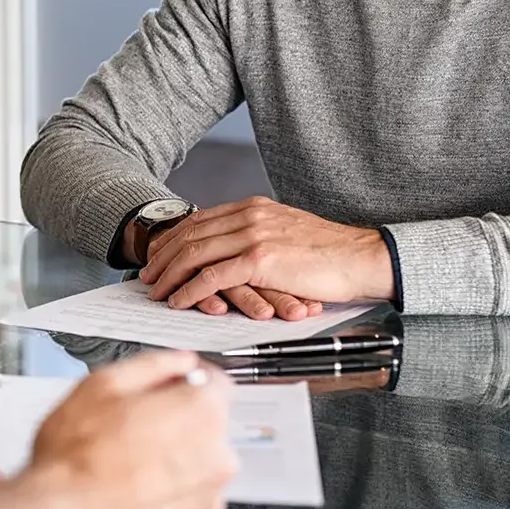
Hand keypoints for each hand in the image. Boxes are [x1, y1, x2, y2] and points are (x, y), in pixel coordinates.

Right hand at [22, 351, 237, 508]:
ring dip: (172, 463)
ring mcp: (207, 500)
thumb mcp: (102, 385)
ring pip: (196, 468)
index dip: (187, 381)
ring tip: (125, 466)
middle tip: (132, 429)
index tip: (169, 386)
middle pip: (206, 428)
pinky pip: (185, 504)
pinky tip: (130, 494)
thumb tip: (177, 362)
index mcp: (201, 413)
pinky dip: (166, 498)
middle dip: (177, 423)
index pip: (217, 383)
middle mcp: (216, 458)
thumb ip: (152, 365)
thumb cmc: (76, 458)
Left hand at [141, 197, 393, 315]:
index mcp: (253, 207)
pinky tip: (180, 301)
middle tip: (146, 276)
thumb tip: (233, 252)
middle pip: (189, 234)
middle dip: (162, 257)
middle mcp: (249, 216)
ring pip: (194, 253)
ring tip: (156, 291)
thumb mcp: (286, 234)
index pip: (199, 220)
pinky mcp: (260, 260)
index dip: (172, 238)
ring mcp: (253, 236)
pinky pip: (212, 276)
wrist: (363, 257)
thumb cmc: (330, 254)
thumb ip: (258, 236)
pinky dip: (190, 290)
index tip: (157, 254)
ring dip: (169, 275)